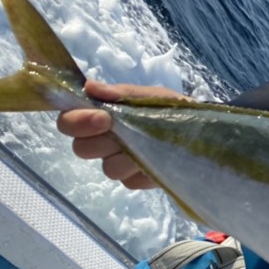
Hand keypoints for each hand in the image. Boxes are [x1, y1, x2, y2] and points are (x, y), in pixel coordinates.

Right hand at [56, 79, 185, 189]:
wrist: (200, 132)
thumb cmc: (171, 108)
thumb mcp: (150, 96)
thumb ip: (122, 94)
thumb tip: (90, 87)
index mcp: (99, 115)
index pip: (68, 122)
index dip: (77, 121)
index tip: (102, 118)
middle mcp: (102, 141)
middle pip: (81, 149)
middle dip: (102, 141)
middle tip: (124, 131)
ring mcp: (117, 162)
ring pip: (107, 168)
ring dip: (128, 156)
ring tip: (148, 145)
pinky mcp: (133, 179)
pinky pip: (129, 181)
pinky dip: (144, 170)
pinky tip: (158, 160)